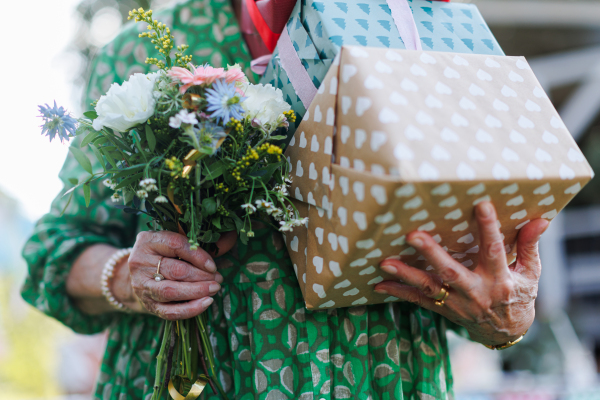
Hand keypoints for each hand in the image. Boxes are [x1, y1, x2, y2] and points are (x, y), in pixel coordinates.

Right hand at [115, 230, 236, 319]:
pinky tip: (206, 303)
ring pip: (171, 291)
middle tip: (218, 279)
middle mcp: (140, 262)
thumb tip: (230, 240)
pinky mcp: (147, 304)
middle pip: (175, 270)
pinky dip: (190, 309)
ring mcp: (141, 285)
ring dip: (197, 291)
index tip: (213, 266)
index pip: (176, 245)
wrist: (141, 273)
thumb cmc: (165, 253)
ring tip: (215, 289)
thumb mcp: (175, 240)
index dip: (198, 256)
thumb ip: (197, 241)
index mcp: (148, 240)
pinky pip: (169, 311)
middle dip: (201, 276)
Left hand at [374, 201, 548, 345]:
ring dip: (406, 274)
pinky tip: (379, 283)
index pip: (495, 250)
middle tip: (412, 235)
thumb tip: (540, 219)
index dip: (489, 228)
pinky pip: (418, 301)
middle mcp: (476, 292)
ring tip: (384, 262)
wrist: (506, 333)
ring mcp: (457, 303)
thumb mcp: (530, 274)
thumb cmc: (518, 295)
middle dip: (431, 253)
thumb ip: (529, 246)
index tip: (481, 205)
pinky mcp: (443, 309)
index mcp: (500, 279)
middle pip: (451, 271)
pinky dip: (398, 292)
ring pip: (429, 287)